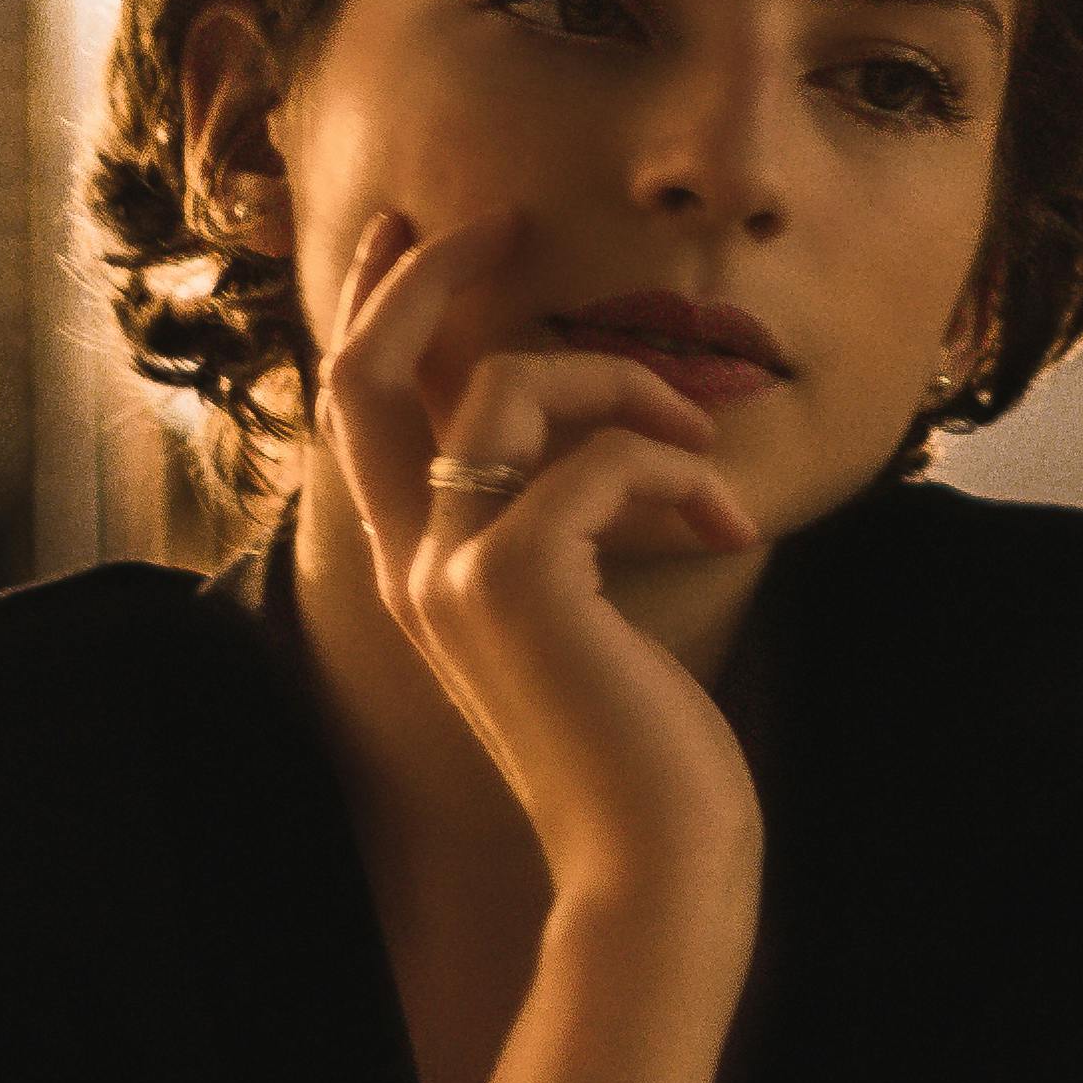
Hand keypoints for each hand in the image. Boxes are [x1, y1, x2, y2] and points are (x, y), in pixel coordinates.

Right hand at [319, 206, 765, 932]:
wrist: (652, 865)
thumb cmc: (641, 752)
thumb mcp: (582, 619)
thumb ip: (562, 528)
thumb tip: (611, 436)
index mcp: (418, 570)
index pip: (359, 408)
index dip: (379, 303)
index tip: (419, 226)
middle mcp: (412, 563)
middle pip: (371, 371)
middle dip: (432, 275)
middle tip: (506, 218)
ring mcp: (450, 572)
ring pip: (511, 388)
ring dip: (622, 387)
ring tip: (699, 444)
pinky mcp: (514, 583)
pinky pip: (595, 461)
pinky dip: (671, 472)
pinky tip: (723, 521)